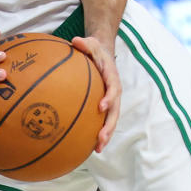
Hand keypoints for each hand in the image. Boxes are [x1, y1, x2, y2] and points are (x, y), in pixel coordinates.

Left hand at [70, 36, 120, 152]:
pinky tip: (87, 145)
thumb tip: (75, 40)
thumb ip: (85, 43)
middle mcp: (114, 91)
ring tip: (97, 149)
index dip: (109, 98)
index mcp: (112, 77)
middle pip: (115, 111)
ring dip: (106, 135)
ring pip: (110, 120)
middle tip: (100, 138)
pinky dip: (97, 132)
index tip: (101, 107)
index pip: (113, 88)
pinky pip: (102, 120)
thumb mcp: (91, 43)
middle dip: (109, 126)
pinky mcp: (104, 105)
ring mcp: (111, 100)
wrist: (103, 53)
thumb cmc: (94, 49)